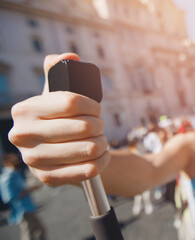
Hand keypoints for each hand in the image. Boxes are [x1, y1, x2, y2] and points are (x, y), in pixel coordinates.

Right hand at [8, 53, 110, 185]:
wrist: (51, 149)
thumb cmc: (57, 117)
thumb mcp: (54, 92)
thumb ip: (59, 70)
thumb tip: (71, 57)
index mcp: (24, 110)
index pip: (71, 102)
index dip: (92, 106)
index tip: (96, 109)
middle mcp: (22, 135)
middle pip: (84, 127)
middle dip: (99, 125)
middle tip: (98, 126)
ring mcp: (34, 160)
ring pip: (90, 148)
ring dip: (102, 143)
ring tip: (99, 140)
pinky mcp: (48, 178)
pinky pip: (90, 169)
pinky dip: (103, 160)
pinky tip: (100, 155)